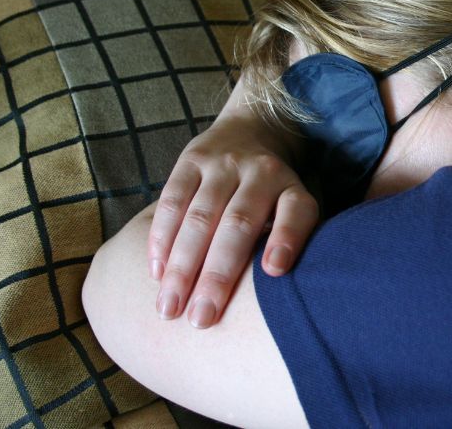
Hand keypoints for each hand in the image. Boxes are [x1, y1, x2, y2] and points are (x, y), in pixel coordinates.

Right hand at [147, 100, 317, 328]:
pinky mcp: (190, 160)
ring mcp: (223, 164)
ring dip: (181, 266)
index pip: (297, 211)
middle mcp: (260, 172)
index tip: (274, 272)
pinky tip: (154, 273)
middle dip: (218, 275)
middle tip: (201, 319)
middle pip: (238, 224)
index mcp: (292, 187)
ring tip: (168, 308)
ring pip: (199, 217)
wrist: (250, 131)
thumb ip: (291, 242)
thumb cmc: (274, 195)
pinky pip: (171, 201)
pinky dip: (160, 239)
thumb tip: (282, 298)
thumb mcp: (294, 208)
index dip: (287, 239)